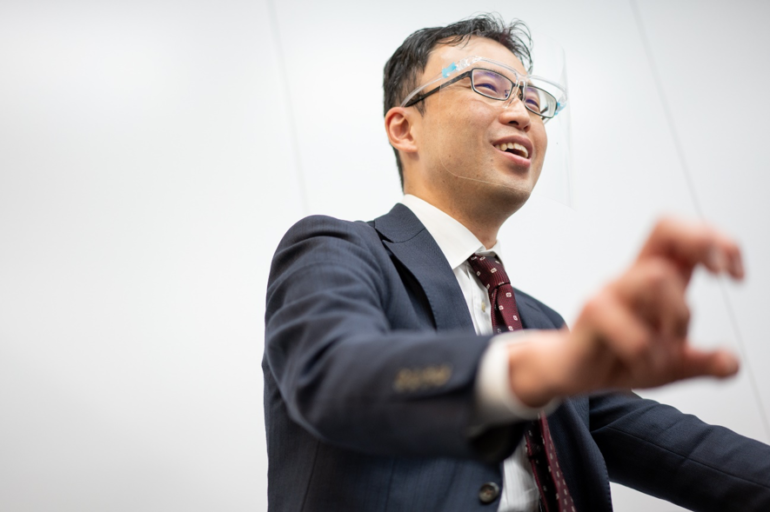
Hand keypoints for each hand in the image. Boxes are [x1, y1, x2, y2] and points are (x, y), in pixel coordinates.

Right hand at [508, 217, 743, 406]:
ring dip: (678, 318)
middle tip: (722, 277)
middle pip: (666, 228)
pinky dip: (647, 354)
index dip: (714, 240)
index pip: (681, 235)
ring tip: (668, 348)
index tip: (735, 275)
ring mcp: (610, 292)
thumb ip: (701, 362)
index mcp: (656, 279)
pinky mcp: (592, 314)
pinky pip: (632, 330)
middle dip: (705, 246)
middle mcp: (633, 277)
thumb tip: (731, 362)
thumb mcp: (670, 363)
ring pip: (656, 277)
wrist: (572, 372)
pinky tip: (641, 363)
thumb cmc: (615, 355)